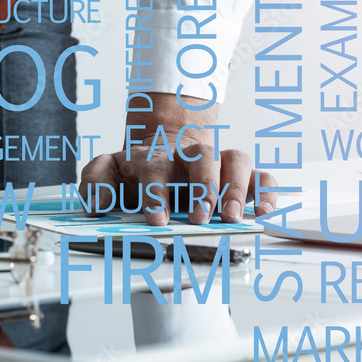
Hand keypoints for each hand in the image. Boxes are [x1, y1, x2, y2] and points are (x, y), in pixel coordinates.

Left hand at [80, 93, 276, 224]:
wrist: (163, 143)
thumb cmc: (136, 168)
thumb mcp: (107, 169)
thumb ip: (95, 182)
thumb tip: (97, 203)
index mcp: (154, 156)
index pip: (155, 167)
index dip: (156, 192)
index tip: (156, 219)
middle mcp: (188, 156)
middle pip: (202, 157)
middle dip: (203, 187)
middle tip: (199, 217)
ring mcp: (216, 163)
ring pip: (235, 160)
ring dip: (235, 188)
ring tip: (231, 216)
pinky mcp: (238, 175)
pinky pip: (260, 176)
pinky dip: (266, 192)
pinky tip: (263, 212)